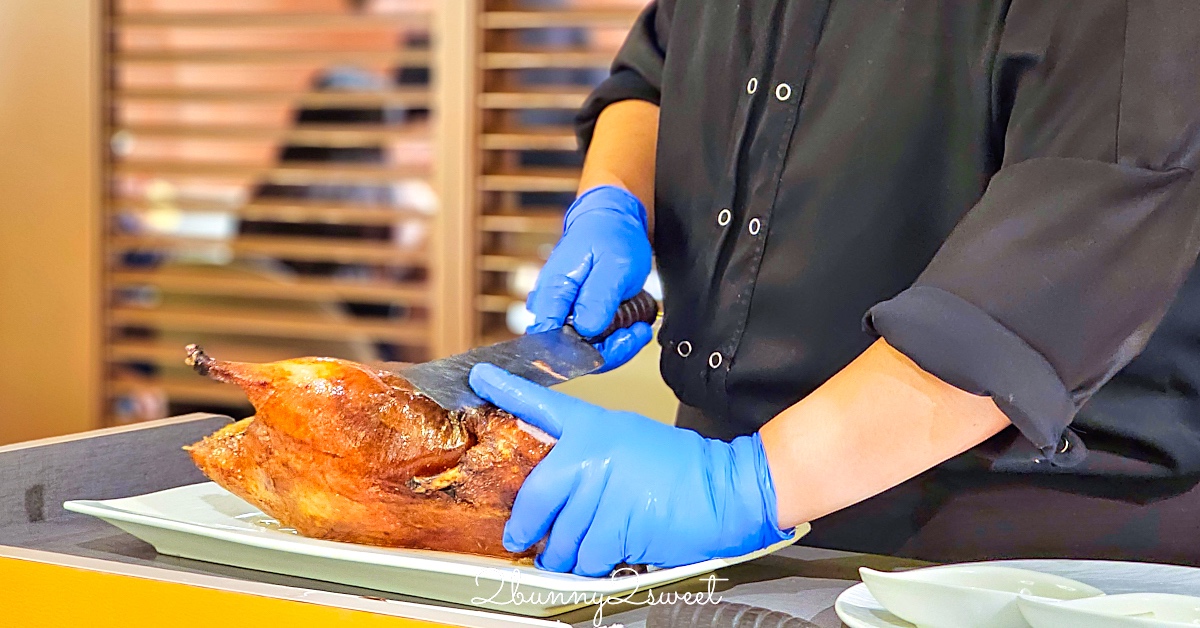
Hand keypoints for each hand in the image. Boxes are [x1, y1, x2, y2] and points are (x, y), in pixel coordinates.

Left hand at [469, 363, 792, 576]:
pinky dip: (590, 564)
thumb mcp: (629, 439)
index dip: (508, 390)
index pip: (543, 404)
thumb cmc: (683, 468)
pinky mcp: (619, 525)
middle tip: (521, 537)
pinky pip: (586, 556)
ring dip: (564, 553)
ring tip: (581, 547)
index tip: (481, 379)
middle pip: (535, 498)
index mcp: (596, 426)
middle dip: (525, 527)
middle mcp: (594, 454)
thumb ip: (589, 452)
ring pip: (559, 536)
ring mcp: (605, 490)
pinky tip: (607, 551)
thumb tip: (555, 481)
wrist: (727, 490)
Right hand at [527, 185, 653, 371]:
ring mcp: (561, 311)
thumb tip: (587, 331)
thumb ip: (597, 299)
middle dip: (608, 349)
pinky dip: (613, 338)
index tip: (619, 342)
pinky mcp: (574, 315)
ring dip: (615, 345)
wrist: (610, 220)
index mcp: (553, 291)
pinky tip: (629, 326)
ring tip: (637, 327)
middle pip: (570, 351)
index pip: (552, 341)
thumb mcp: (614, 266)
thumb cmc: (610, 236)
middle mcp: (551, 306)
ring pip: (583, 349)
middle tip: (636, 332)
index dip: (585, 353)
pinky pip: (591, 340)